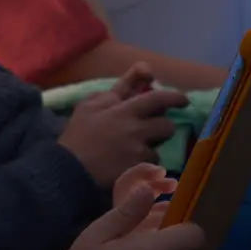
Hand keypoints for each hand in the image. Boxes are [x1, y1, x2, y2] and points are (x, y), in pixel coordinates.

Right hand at [58, 64, 188, 185]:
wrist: (67, 169)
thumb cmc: (75, 138)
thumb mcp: (86, 107)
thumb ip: (109, 94)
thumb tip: (132, 80)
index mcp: (120, 107)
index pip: (154, 96)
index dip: (173, 97)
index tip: (183, 100)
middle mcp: (132, 124)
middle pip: (165, 123)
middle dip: (164, 126)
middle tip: (159, 130)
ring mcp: (137, 147)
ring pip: (159, 147)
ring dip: (152, 147)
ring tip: (136, 152)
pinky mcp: (137, 167)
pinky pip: (151, 165)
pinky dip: (143, 167)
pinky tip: (129, 168)